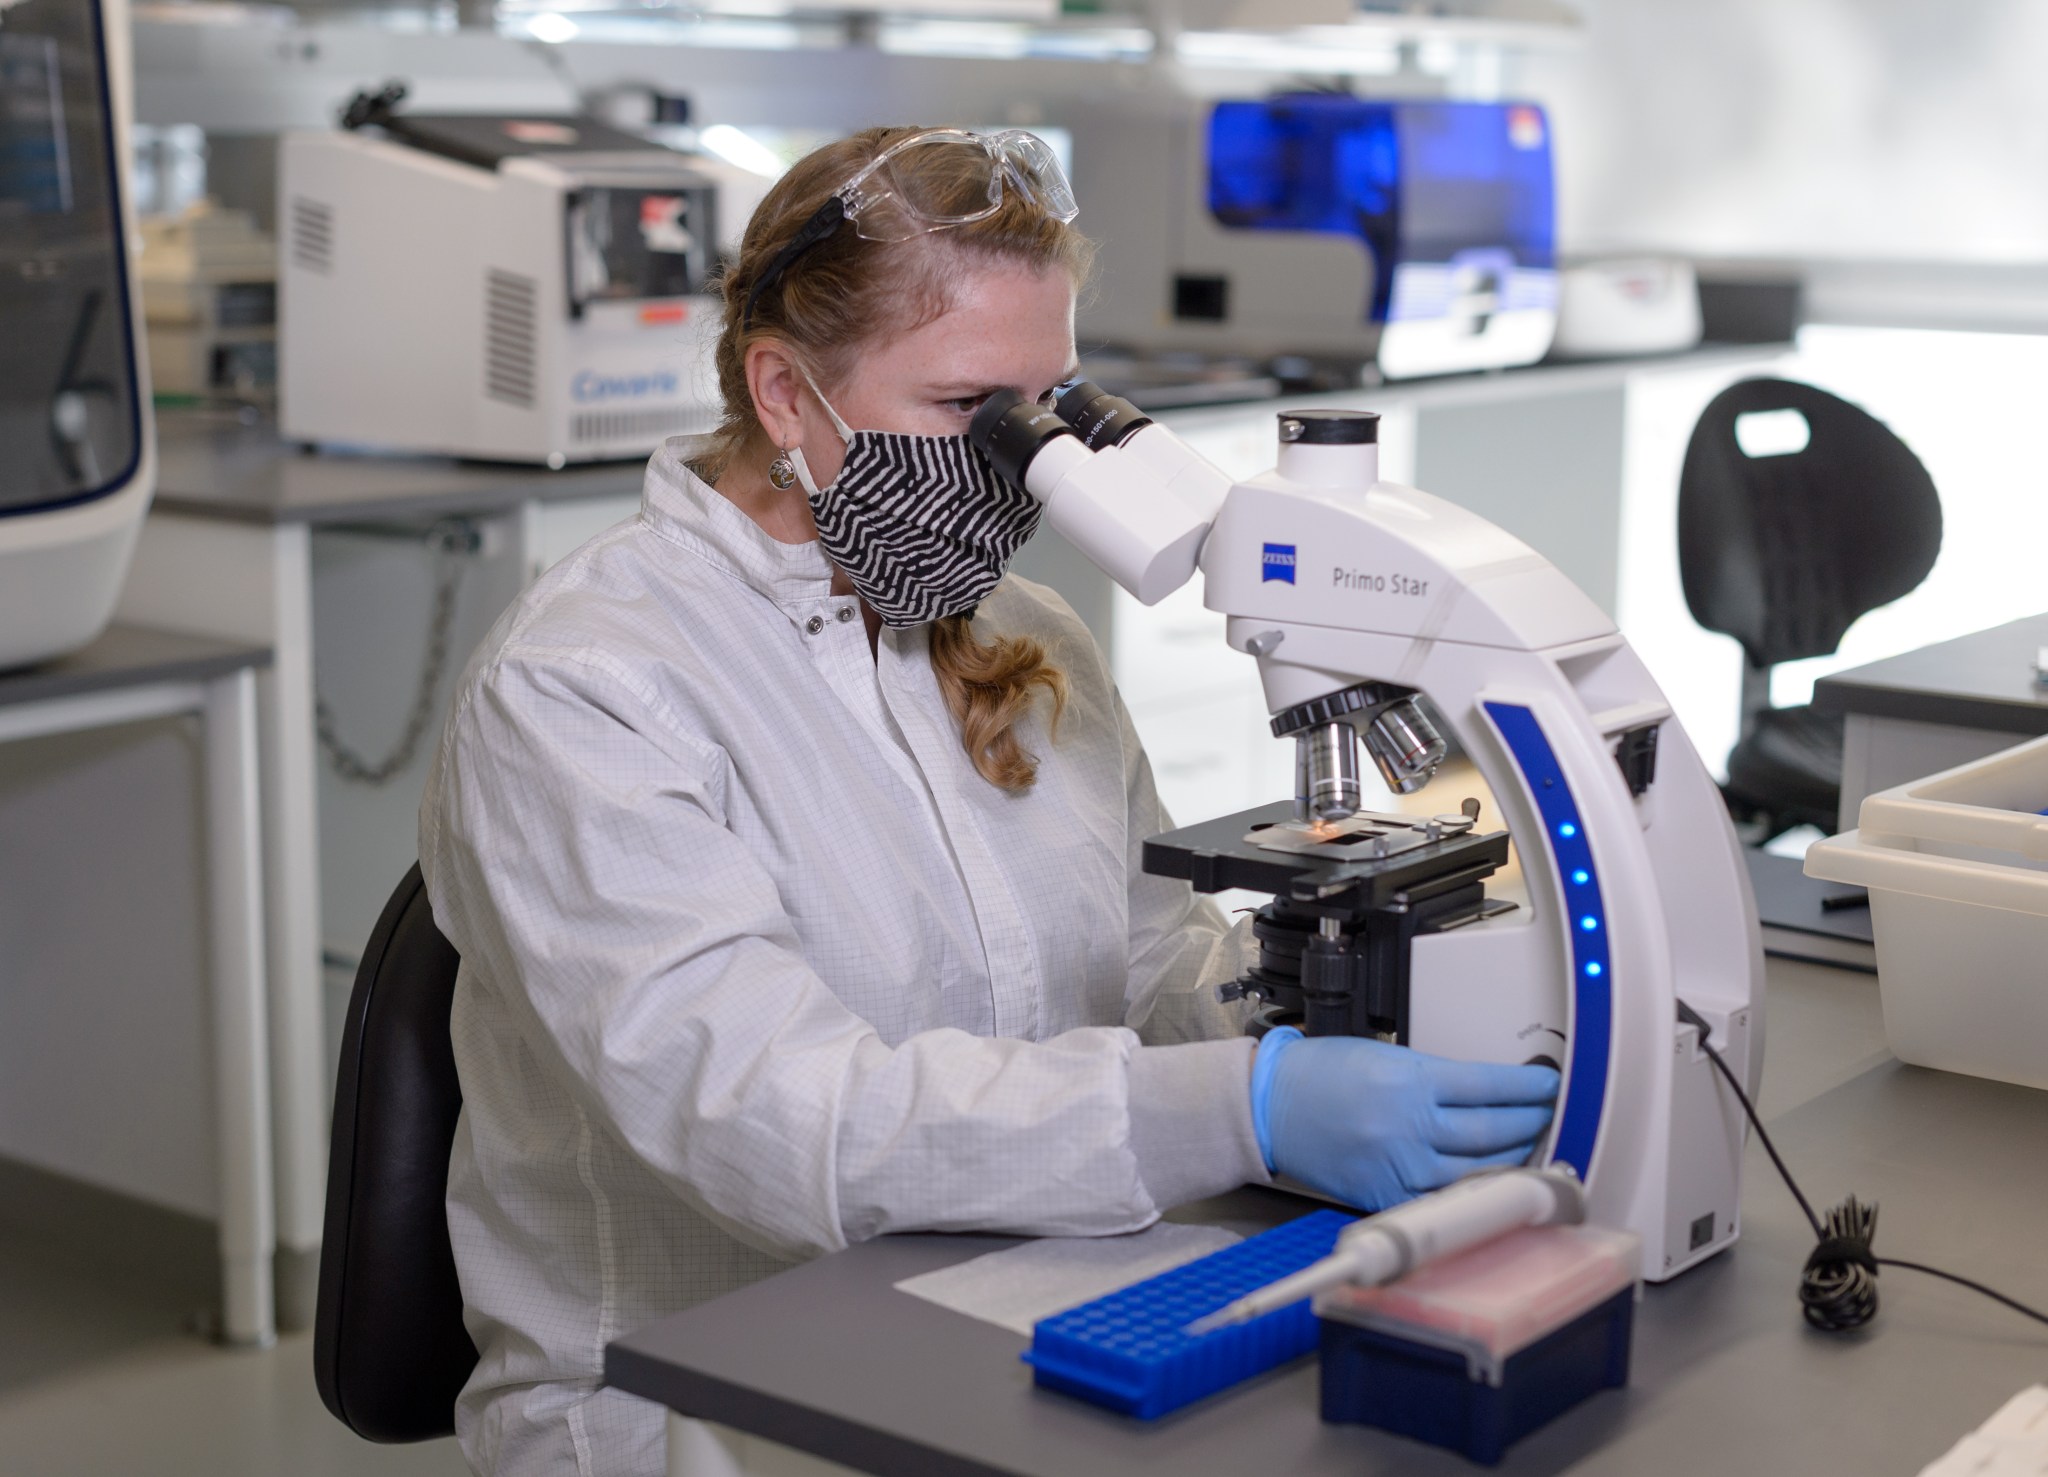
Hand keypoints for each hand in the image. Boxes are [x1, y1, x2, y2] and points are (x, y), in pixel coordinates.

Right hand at [1250, 1027, 1559, 1211]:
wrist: (1271, 1105)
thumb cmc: (1320, 1074)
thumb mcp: (1384, 1055)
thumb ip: (1433, 1077)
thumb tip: (1483, 1093)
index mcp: (1410, 1083)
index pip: (1489, 1086)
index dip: (1528, 1089)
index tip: (1547, 1086)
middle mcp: (1409, 1127)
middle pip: (1492, 1130)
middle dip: (1529, 1121)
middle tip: (1546, 1115)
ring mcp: (1398, 1166)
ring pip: (1476, 1170)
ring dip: (1510, 1159)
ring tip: (1527, 1147)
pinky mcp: (1384, 1194)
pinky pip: (1441, 1200)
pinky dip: (1469, 1192)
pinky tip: (1488, 1183)